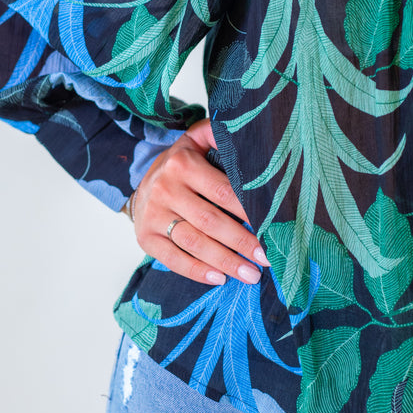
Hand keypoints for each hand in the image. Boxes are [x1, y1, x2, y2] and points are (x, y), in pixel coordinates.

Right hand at [129, 118, 269, 285]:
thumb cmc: (181, 164)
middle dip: (241, 243)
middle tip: (267, 259)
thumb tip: (248, 134)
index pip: (222, 191)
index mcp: (182, 165)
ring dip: (226, 262)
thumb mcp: (197, 140)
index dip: (248, 212)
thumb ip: (219, 134)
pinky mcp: (146, 238)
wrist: (141, 184)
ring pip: (194, 243)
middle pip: (210, 221)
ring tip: (251, 275)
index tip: (272, 227)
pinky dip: (197, 272)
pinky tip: (220, 279)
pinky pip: (173, 259)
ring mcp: (153, 216)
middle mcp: (165, 189)